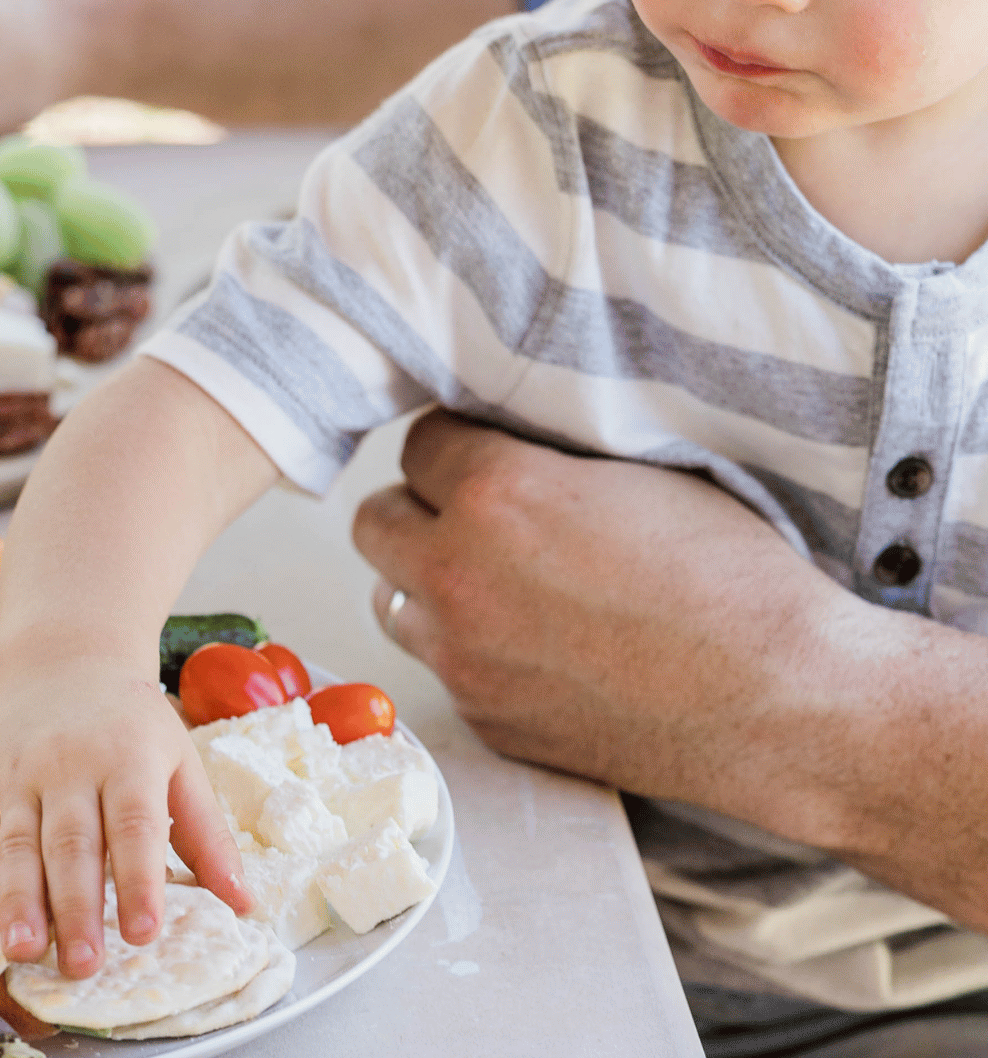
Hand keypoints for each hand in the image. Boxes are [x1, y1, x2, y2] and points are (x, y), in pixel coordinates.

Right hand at [0, 654, 251, 978]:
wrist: (66, 657)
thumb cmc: (133, 722)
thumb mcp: (180, 761)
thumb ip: (208, 836)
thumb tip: (244, 904)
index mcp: (128, 760)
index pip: (134, 826)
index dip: (138, 880)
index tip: (143, 933)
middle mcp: (70, 767)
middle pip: (71, 843)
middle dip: (75, 908)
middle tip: (83, 965)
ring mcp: (22, 777)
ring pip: (16, 844)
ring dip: (18, 903)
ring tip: (23, 953)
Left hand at [351, 410, 852, 817]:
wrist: (784, 703)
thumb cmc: (736, 580)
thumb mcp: (642, 473)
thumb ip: (548, 455)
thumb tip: (505, 442)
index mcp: (496, 494)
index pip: (419, 443)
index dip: (458, 445)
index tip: (487, 452)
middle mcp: (458, 576)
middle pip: (374, 521)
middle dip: (419, 509)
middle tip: (472, 512)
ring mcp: (462, 658)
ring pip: (391, 599)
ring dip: (427, 582)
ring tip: (493, 579)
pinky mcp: (483, 717)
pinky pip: (442, 667)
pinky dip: (470, 649)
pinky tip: (534, 643)